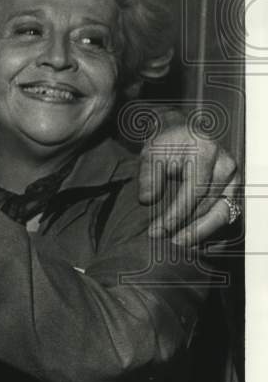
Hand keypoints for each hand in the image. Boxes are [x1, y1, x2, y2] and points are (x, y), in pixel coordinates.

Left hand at [138, 123, 239, 243]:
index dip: (176, 214)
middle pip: (210, 205)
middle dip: (187, 227)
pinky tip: (193, 242)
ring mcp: (234, 180)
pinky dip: (211, 231)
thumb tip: (147, 200)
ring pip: (222, 214)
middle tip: (164, 241)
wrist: (183, 136)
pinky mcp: (234, 191)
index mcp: (206, 152)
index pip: (194, 191)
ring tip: (178, 245)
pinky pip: (227, 217)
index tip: (158, 229)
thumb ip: (148, 174)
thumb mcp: (151, 152)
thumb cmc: (166, 145)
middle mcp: (226, 166)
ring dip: (200, 233)